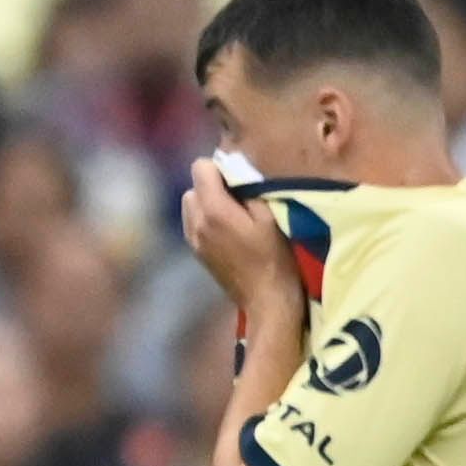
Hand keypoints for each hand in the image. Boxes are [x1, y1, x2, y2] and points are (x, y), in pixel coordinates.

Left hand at [176, 157, 294, 317]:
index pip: (200, 168)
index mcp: (213, 210)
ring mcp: (192, 240)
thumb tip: (237, 172)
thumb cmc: (275, 256)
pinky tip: (228, 230)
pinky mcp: (196, 252)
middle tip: (239, 195)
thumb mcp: (270, 216)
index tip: (239, 177)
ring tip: (233, 213)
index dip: (220, 167)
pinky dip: (205, 219)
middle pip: (192, 187)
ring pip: (190, 206)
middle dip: (211, 185)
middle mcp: (195, 223)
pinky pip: (192, 224)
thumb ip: (249, 189)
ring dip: (207, 202)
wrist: (266, 299)